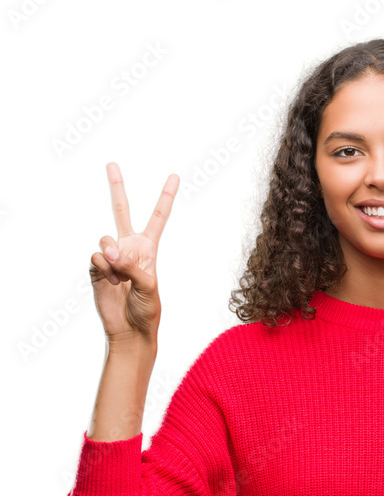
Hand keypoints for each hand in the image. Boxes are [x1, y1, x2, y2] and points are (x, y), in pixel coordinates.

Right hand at [89, 162, 178, 345]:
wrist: (130, 331)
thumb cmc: (147, 311)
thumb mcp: (149, 286)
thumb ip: (131, 265)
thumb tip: (110, 251)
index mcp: (148, 249)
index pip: (158, 218)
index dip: (166, 197)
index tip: (174, 176)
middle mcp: (129, 248)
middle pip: (121, 212)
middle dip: (116, 188)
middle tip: (111, 164)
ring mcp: (111, 257)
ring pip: (105, 240)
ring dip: (111, 255)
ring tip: (119, 275)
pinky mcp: (97, 268)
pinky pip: (96, 258)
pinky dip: (104, 269)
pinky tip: (111, 282)